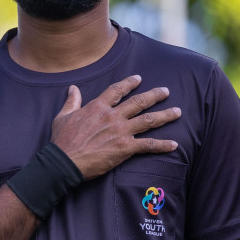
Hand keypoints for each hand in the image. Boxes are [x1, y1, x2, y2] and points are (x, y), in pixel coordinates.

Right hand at [48, 75, 179, 178]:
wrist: (65, 161)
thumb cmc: (62, 140)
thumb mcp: (63, 117)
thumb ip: (71, 101)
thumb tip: (73, 89)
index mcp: (97, 107)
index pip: (117, 90)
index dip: (129, 83)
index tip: (139, 78)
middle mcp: (113, 116)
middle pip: (138, 102)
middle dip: (154, 95)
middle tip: (166, 91)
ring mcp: (121, 132)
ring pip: (148, 120)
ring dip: (165, 116)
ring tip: (177, 112)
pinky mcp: (125, 148)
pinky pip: (149, 145)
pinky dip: (162, 145)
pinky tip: (174, 144)